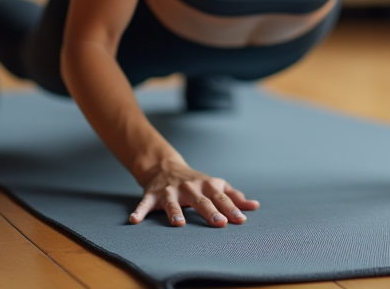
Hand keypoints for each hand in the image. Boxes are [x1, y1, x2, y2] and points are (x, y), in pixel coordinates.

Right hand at [128, 160, 259, 226]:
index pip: (221, 197)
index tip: (240, 220)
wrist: (165, 166)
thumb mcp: (215, 185)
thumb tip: (254, 206)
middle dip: (210, 211)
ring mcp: (170, 190)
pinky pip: (144, 204)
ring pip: (172, 202)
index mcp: (206, 185)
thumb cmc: (196, 181)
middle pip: (200, 200)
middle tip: (219, 223)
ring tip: (178, 223)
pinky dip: (139, 211)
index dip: (231, 208)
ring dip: (175, 211)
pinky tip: (134, 220)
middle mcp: (189, 187)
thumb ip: (233, 196)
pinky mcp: (152, 194)